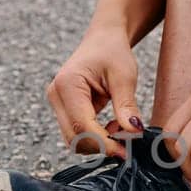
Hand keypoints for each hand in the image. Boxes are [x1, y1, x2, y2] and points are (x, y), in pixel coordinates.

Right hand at [46, 28, 144, 159]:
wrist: (103, 39)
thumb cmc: (113, 51)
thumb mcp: (124, 76)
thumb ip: (126, 105)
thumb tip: (134, 132)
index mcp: (67, 84)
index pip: (82, 126)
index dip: (104, 143)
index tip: (127, 151)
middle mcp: (56, 96)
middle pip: (74, 137)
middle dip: (101, 145)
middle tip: (128, 143)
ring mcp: (57, 103)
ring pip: (73, 139)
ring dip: (98, 143)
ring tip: (120, 128)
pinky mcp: (64, 110)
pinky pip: (76, 133)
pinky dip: (95, 137)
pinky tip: (112, 126)